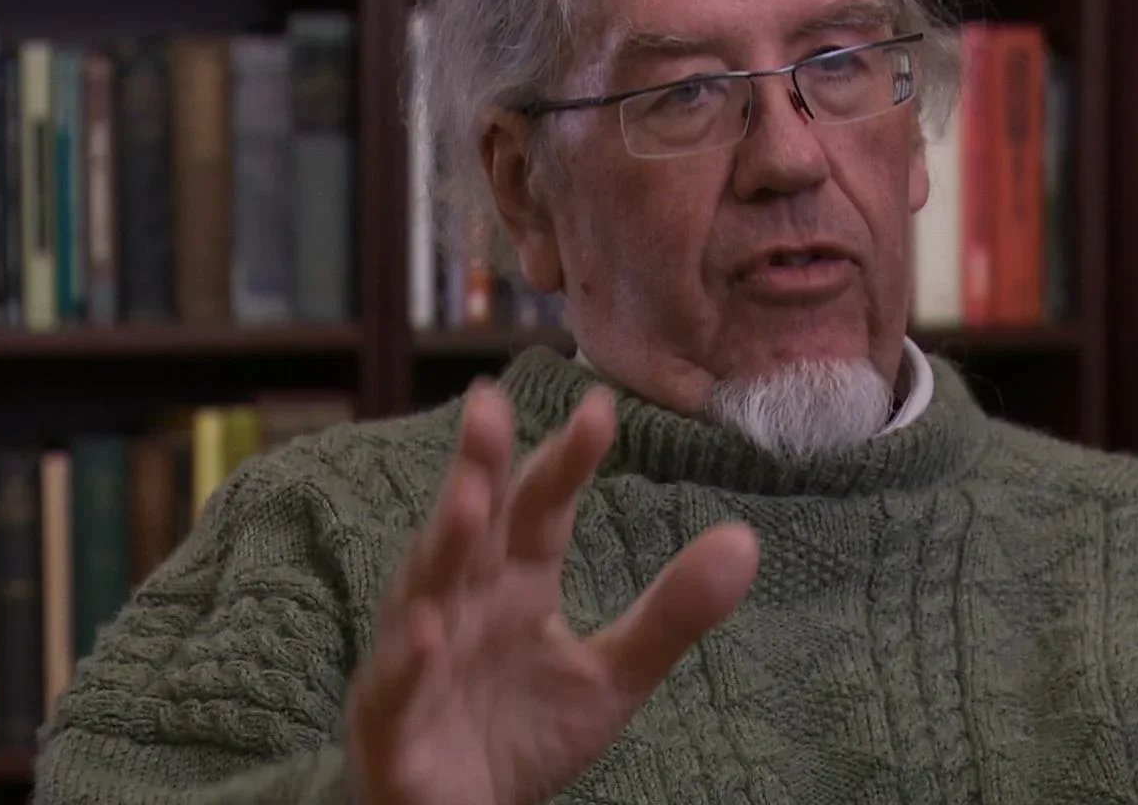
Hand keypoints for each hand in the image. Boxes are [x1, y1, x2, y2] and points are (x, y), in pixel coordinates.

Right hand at [345, 383, 760, 804]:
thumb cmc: (527, 732)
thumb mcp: (615, 675)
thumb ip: (672, 612)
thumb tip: (746, 539)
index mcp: (517, 583)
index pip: (540, 510)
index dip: (566, 462)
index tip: (601, 407)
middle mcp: (463, 603)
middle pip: (472, 527)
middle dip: (478, 468)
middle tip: (490, 405)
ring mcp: (420, 658)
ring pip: (426, 591)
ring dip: (443, 545)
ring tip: (468, 498)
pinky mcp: (392, 722)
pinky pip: (397, 686)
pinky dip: (410, 658)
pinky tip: (431, 631)